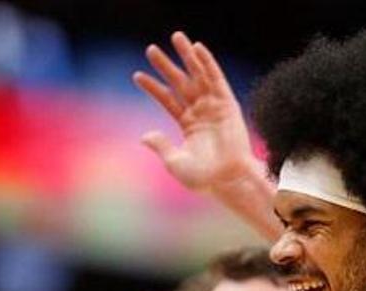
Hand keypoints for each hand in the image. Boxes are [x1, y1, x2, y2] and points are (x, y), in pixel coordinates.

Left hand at [133, 31, 261, 192]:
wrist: (229, 179)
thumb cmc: (204, 178)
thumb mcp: (176, 163)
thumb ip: (161, 147)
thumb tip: (144, 136)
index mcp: (187, 124)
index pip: (167, 100)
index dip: (153, 88)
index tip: (137, 75)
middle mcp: (200, 112)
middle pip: (180, 83)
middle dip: (166, 66)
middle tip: (150, 49)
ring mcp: (214, 106)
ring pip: (198, 76)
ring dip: (187, 56)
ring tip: (176, 37)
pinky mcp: (228, 104)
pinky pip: (216, 79)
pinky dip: (207, 63)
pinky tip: (197, 48)